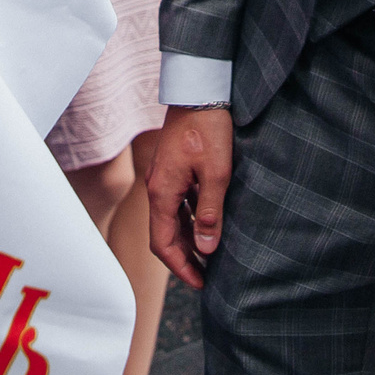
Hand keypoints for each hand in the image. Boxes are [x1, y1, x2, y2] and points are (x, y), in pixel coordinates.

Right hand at [146, 104, 231, 288]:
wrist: (199, 90)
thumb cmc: (208, 129)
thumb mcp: (216, 172)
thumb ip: (209, 211)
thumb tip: (206, 248)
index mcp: (162, 192)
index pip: (163, 243)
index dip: (180, 267)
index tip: (200, 283)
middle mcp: (158, 188)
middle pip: (164, 234)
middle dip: (183, 258)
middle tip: (206, 277)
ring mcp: (164, 178)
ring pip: (170, 219)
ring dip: (186, 240)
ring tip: (209, 255)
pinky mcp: (174, 168)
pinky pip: (177, 203)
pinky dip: (188, 220)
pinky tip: (207, 224)